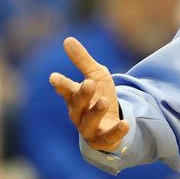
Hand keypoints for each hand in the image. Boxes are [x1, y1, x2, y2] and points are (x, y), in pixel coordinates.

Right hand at [49, 37, 128, 151]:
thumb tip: (67, 39)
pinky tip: (125, 124)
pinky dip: (116, 132)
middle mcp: (79, 114)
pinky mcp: (104, 140)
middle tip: (88, 83)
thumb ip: (82, 60)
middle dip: (82, 95)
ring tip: (104, 101)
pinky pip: (109, 137)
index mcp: (75, 97)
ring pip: (89, 122)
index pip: (66, 90)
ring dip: (96, 112)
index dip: (61, 84)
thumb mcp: (96, 75)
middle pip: (77, 105)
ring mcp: (90, 128)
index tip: (54, 77)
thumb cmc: (100, 96)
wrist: (112, 123)